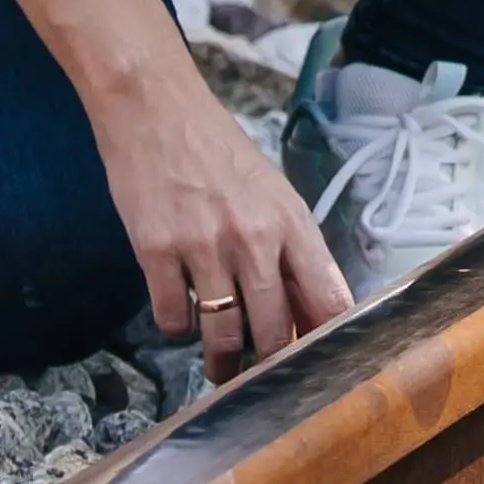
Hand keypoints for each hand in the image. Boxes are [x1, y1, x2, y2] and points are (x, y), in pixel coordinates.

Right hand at [96, 56, 352, 372]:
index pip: (328, 299)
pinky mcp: (155, 251)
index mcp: (292, 221)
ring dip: (221, 360)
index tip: (320, 365)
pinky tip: (180, 317)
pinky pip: (172, 319)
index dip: (326, 342)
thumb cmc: (219, 152)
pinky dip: (177, 329)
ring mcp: (203, 246)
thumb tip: (311, 314)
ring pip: (222, 335)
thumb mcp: (272, 193)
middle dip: (267, 363)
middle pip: (272, 331)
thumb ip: (292, 251)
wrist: (155, 108)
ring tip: (220, 364)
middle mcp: (253, 237)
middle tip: (260, 375)